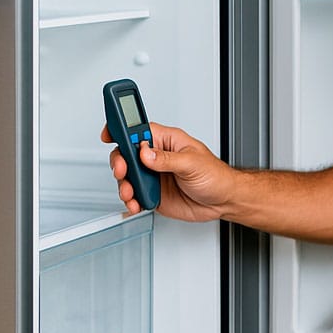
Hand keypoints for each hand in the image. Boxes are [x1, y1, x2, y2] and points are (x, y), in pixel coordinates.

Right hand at [101, 122, 234, 220]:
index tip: (108, 134)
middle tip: (122, 171)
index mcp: (167, 141)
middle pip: (126, 154)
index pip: (138, 129)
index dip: (121, 128)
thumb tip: (146, 154)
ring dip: (124, 185)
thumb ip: (168, 159)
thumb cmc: (216, 176)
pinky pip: (134, 195)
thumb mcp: (194, 163)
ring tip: (131, 193)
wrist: (223, 201)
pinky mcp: (152, 193)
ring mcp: (153, 175)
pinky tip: (136, 204)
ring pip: (127, 176)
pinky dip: (131, 200)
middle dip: (119, 163)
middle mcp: (157, 157)